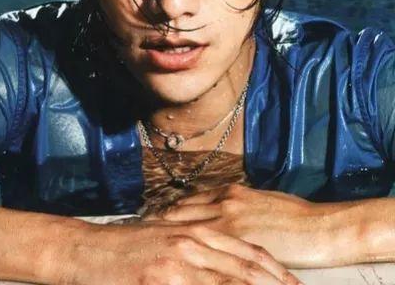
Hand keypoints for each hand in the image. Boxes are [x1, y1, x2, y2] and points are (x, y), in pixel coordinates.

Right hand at [67, 220, 302, 283]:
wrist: (89, 249)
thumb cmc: (128, 247)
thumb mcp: (167, 241)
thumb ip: (197, 252)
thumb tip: (222, 268)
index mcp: (198, 230)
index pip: (248, 251)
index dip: (275, 270)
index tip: (295, 284)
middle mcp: (194, 240)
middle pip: (247, 267)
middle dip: (277, 284)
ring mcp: (180, 259)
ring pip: (232, 279)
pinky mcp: (164, 276)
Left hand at [143, 183, 340, 267]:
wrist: (320, 228)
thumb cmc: (294, 216)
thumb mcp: (260, 204)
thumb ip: (235, 208)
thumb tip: (217, 216)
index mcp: (228, 193)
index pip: (188, 202)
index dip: (167, 211)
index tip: (149, 219)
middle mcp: (223, 203)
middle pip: (179, 212)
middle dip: (156, 222)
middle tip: (135, 231)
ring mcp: (228, 221)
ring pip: (184, 227)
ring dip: (163, 235)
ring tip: (143, 244)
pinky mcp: (237, 239)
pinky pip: (205, 248)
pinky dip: (187, 252)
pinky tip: (171, 261)